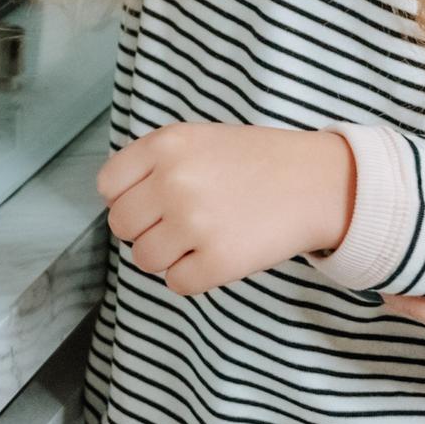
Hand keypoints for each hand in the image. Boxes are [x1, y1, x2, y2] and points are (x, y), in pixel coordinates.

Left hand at [96, 124, 355, 296]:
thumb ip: (153, 163)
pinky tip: (216, 254)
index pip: (109, 186)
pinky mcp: (217, 263)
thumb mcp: (198, 139)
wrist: (315, 182)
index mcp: (166, 145)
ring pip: (144, 258)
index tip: (150, 201)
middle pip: (121, 225)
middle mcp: (174, 182)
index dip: (127, 197)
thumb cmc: (254, 161)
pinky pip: (176, 284)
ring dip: (167, 255)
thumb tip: (116, 201)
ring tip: (199, 238)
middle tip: (178, 222)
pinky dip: (193, 276)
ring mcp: (194, 224)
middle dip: (145, 228)